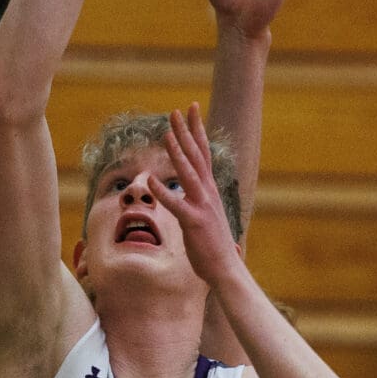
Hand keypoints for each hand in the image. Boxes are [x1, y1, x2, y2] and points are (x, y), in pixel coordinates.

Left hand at [148, 103, 240, 285]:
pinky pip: (175, 204)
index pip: (204, 152)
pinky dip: (163, 191)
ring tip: (166, 134)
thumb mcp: (208, 216)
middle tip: (176, 110)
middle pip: (197, 155)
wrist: (226, 269)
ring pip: (188, 174)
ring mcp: (202, 206)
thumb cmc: (214, 245)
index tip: (191, 109)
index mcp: (210, 189)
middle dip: (186, 131)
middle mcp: (208, 192)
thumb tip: (198, 196)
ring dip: (177, 153)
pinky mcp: (193, 222)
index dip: (196, 129)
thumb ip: (202, 202)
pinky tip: (150, 180)